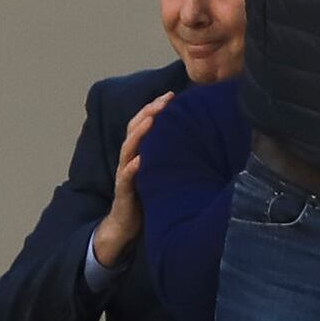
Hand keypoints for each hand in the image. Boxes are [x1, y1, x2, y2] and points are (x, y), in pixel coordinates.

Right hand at [91, 90, 172, 267]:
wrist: (125, 226)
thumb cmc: (146, 195)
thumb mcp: (159, 172)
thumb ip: (168, 155)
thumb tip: (196, 140)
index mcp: (138, 152)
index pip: (144, 123)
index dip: (155, 108)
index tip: (172, 94)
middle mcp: (129, 159)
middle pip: (134, 129)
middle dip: (148, 112)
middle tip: (164, 100)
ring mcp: (124, 174)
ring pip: (128, 148)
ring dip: (139, 133)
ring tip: (151, 120)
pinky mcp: (123, 192)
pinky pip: (126, 177)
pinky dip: (132, 167)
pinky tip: (140, 161)